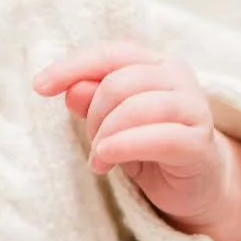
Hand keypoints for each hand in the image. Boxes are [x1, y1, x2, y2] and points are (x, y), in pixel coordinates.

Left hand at [36, 43, 227, 225]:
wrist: (197, 186)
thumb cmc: (150, 149)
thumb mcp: (113, 125)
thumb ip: (93, 104)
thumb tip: (71, 89)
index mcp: (156, 64)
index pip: (110, 54)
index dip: (73, 67)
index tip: (39, 87)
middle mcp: (179, 77)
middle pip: (118, 83)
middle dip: (93, 116)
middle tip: (92, 146)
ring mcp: (194, 107)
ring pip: (136, 107)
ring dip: (105, 137)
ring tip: (98, 161)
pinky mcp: (200, 143)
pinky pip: (159, 138)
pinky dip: (124, 146)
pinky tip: (106, 160)